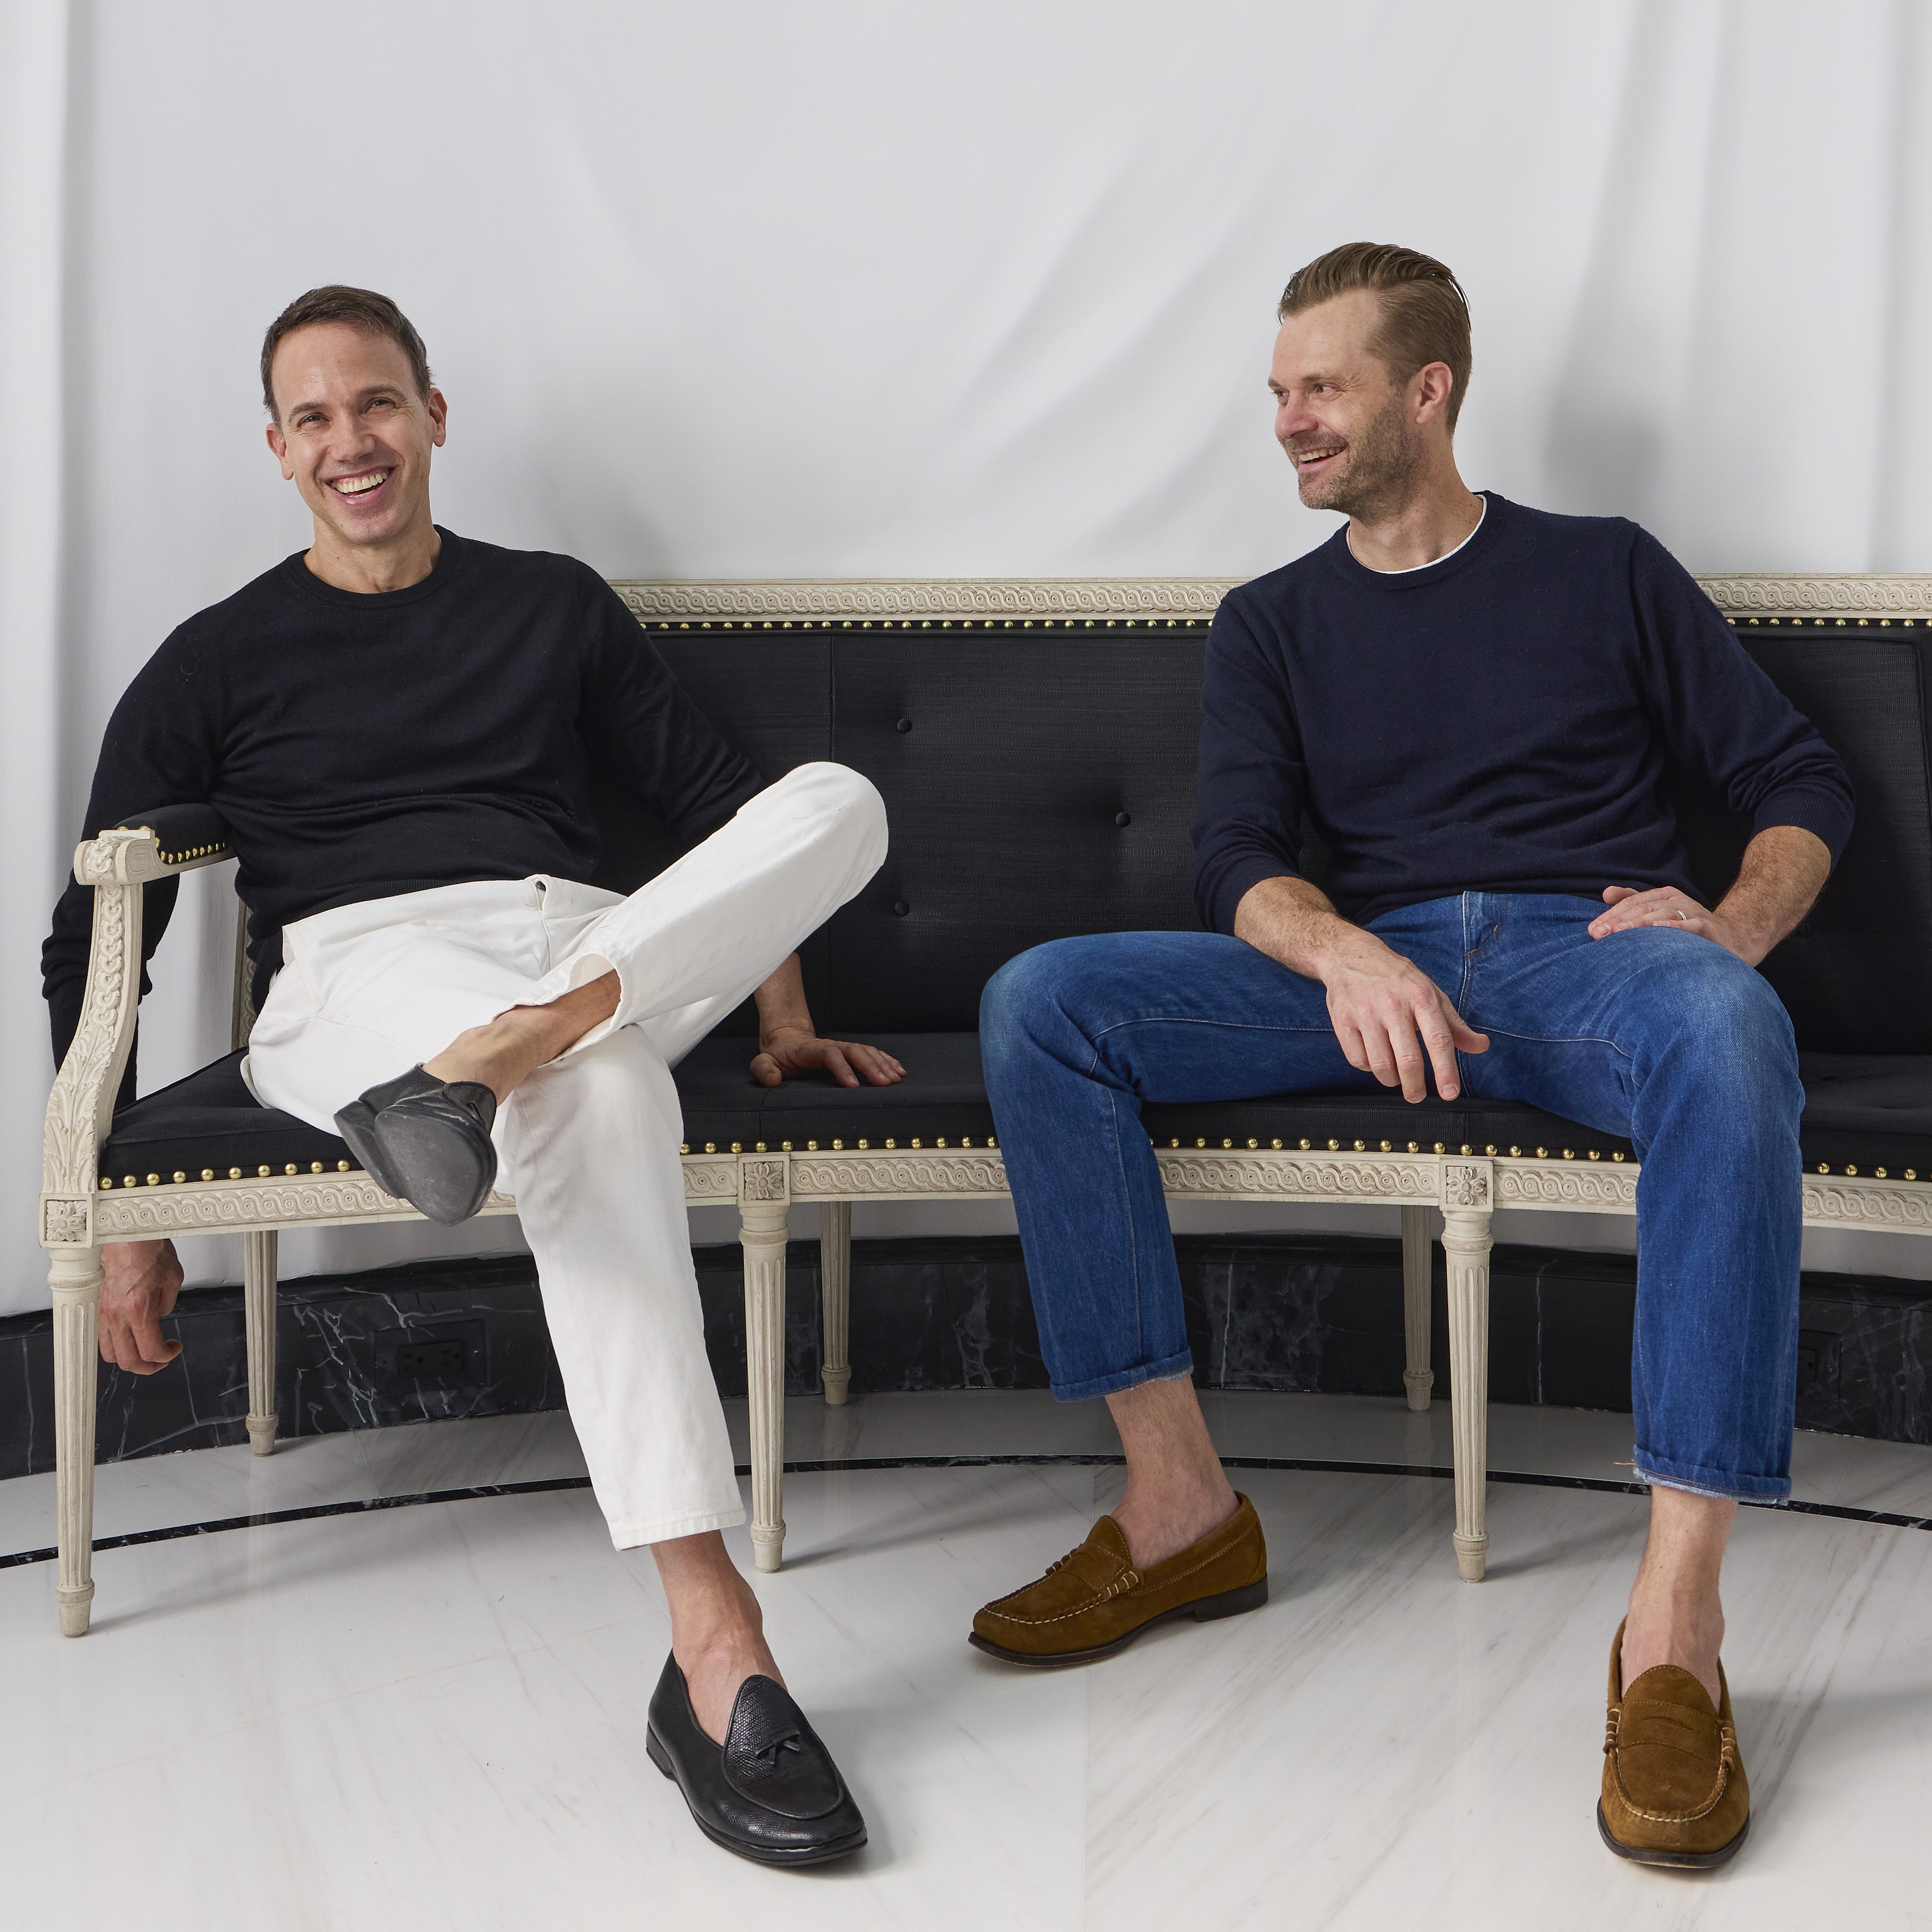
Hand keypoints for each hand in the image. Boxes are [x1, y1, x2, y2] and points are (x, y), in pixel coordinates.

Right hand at [99, 1239, 183, 1372]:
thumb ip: (167, 1304)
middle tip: (162, 1359)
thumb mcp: (173, 1279)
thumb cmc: (149, 1251)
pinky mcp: (100, 1308)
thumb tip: (160, 1318)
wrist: (126, 1237)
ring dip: (131, 1359)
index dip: (166, 1356)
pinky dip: (118, 1346)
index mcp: (139, 1309)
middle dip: (148, 1367)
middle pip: (128, 1360)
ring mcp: (106, 1313)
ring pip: (111, 1354)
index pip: (150, 1350)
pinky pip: (103, 1338)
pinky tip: (132, 1339)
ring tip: (147, 1353)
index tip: (175, 1349)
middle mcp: (118, 1315)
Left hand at [750, 1030, 906, 1089]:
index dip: (842, 1067)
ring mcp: (842, 1048)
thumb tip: (774, 1079)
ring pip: (866, 1051)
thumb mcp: (762, 1062)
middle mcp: (830, 1046)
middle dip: (871, 1067)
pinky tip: (898, 1071)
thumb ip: (764, 1069)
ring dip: (882, 1064)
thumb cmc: (777, 1055)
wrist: (786, 1040)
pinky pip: (872, 1053)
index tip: (853, 1085)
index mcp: (810, 1050)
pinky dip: (886, 1061)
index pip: (829, 1054)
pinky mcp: (850, 1053)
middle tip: (884, 1084)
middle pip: (854, 1051)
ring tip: (895, 1080)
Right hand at [1320, 932, 1487, 1101]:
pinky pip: (1358, 1059)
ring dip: (1391, 1079)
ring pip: (1381, 1065)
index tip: (1450, 1093)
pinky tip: (1374, 1059)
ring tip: (1396, 1077)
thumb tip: (1481, 1046)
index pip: (1438, 1039)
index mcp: (1421, 997)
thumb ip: (1455, 1025)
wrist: (1349, 956)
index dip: (1446, 1070)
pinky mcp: (1342, 1021)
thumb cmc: (1396, 978)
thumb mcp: (1431, 993)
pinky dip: (1368, 1067)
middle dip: (1415, 1087)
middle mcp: (1393, 1005)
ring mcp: (1365, 1013)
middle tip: (1417, 1096)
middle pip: (1408, 1059)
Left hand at [1589, 886, 1764, 966]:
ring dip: (1638, 924)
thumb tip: (1606, 893)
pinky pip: (1688, 926)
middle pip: (1643, 908)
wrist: (1737, 939)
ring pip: (1661, 915)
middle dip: (1618, 920)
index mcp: (1664, 896)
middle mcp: (1678, 900)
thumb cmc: (1692, 930)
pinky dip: (1671, 927)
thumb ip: (1635, 902)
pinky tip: (1655, 930)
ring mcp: (1693, 912)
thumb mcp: (1662, 913)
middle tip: (1598, 933)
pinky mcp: (1707, 927)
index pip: (1632, 903)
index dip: (1611, 915)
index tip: (1592, 930)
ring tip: (1617, 932)